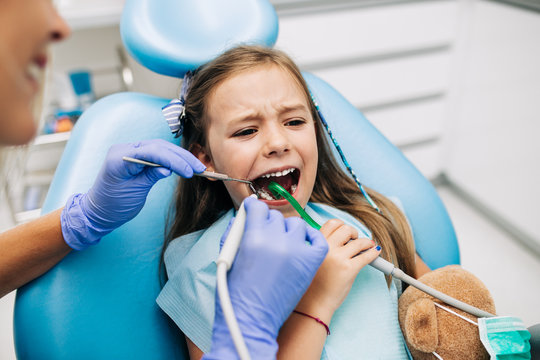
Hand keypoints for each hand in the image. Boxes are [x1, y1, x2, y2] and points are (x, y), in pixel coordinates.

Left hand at [61, 139, 204, 249]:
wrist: (98, 212)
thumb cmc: (112, 205)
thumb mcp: (134, 192)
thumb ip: (150, 177)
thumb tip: (167, 169)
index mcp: (120, 157)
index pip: (152, 152)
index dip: (173, 160)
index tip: (189, 172)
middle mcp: (125, 149)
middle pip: (159, 147)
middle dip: (181, 157)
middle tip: (199, 169)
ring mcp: (131, 152)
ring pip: (160, 148)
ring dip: (179, 157)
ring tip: (196, 168)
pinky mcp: (137, 157)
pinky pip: (157, 154)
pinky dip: (171, 160)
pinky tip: (184, 166)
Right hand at [204, 197, 327, 359]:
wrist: (251, 322)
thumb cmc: (235, 293)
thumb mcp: (228, 257)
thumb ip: (236, 233)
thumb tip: (245, 216)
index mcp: (253, 237)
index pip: (258, 207)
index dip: (254, 210)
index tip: (254, 212)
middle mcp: (276, 240)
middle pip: (276, 217)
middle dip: (269, 225)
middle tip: (265, 237)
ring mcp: (296, 251)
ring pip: (297, 226)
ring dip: (288, 233)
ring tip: (282, 246)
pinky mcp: (310, 263)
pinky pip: (317, 240)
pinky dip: (312, 239)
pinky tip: (303, 244)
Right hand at [296, 219, 380, 323]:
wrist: (313, 302)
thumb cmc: (313, 283)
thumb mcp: (314, 259)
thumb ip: (324, 247)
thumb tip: (344, 240)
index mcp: (316, 244)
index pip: (332, 223)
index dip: (342, 226)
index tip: (346, 234)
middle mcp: (326, 248)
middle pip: (346, 229)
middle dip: (354, 233)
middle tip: (356, 240)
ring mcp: (338, 258)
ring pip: (359, 242)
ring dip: (367, 243)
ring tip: (369, 247)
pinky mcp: (349, 269)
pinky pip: (367, 256)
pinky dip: (374, 253)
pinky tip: (375, 252)